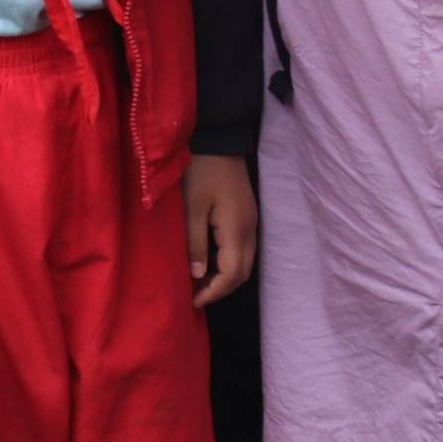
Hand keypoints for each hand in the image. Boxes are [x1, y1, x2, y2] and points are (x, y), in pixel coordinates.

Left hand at [182, 153, 256, 307]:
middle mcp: (250, 229)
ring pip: (244, 262)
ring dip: (224, 277)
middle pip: (242, 273)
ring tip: (199, 283)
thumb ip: (196, 243)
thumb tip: (198, 276)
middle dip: (220, 289)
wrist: (219, 140)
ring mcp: (251, 221)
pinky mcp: (247, 215)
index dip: (214, 292)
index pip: (232, 275)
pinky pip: (242, 249)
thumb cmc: (201, 171)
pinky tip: (208, 261)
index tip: (193, 301)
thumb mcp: (192, 208)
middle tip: (196, 296)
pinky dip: (227, 262)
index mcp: (237, 230)